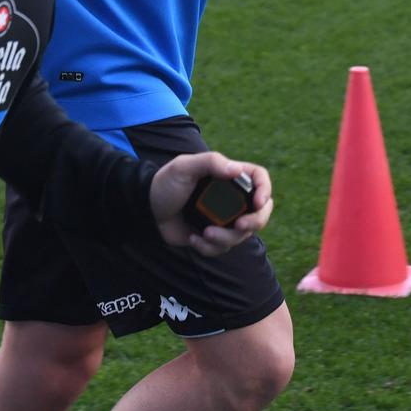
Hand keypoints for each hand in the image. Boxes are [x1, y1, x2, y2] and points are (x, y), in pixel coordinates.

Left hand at [149, 151, 272, 255]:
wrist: (145, 210)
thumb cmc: (164, 184)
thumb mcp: (184, 167)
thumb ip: (210, 162)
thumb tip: (237, 170)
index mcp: (228, 177)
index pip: (259, 179)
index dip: (265, 190)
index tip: (259, 203)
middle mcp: (230, 198)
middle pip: (260, 212)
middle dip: (255, 222)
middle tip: (240, 225)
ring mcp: (223, 219)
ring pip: (241, 235)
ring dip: (226, 238)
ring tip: (205, 234)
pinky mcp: (212, 236)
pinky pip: (222, 249)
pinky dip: (209, 247)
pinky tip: (192, 239)